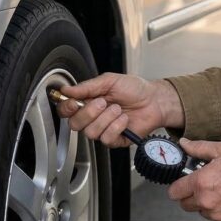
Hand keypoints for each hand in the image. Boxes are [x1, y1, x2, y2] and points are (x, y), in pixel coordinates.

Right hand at [55, 72, 183, 147]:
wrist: (154, 100)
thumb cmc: (134, 89)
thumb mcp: (110, 81)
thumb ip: (87, 86)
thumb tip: (67, 90)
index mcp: (88, 102)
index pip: (67, 110)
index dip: (67, 108)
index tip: (75, 102)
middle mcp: (93, 117)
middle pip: (75, 124)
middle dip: (89, 113)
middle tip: (103, 102)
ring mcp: (103, 129)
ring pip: (90, 133)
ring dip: (106, 119)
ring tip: (118, 109)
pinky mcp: (114, 139)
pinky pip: (106, 138)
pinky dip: (116, 126)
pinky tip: (124, 120)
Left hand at [167, 139, 220, 220]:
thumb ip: (199, 148)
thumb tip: (184, 144)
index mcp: (201, 183)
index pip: (174, 192)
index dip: (178, 186)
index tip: (184, 183)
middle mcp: (206, 202)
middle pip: (185, 205)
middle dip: (191, 195)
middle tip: (205, 185)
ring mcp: (217, 216)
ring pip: (202, 212)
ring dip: (206, 204)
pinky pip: (216, 219)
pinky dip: (220, 211)